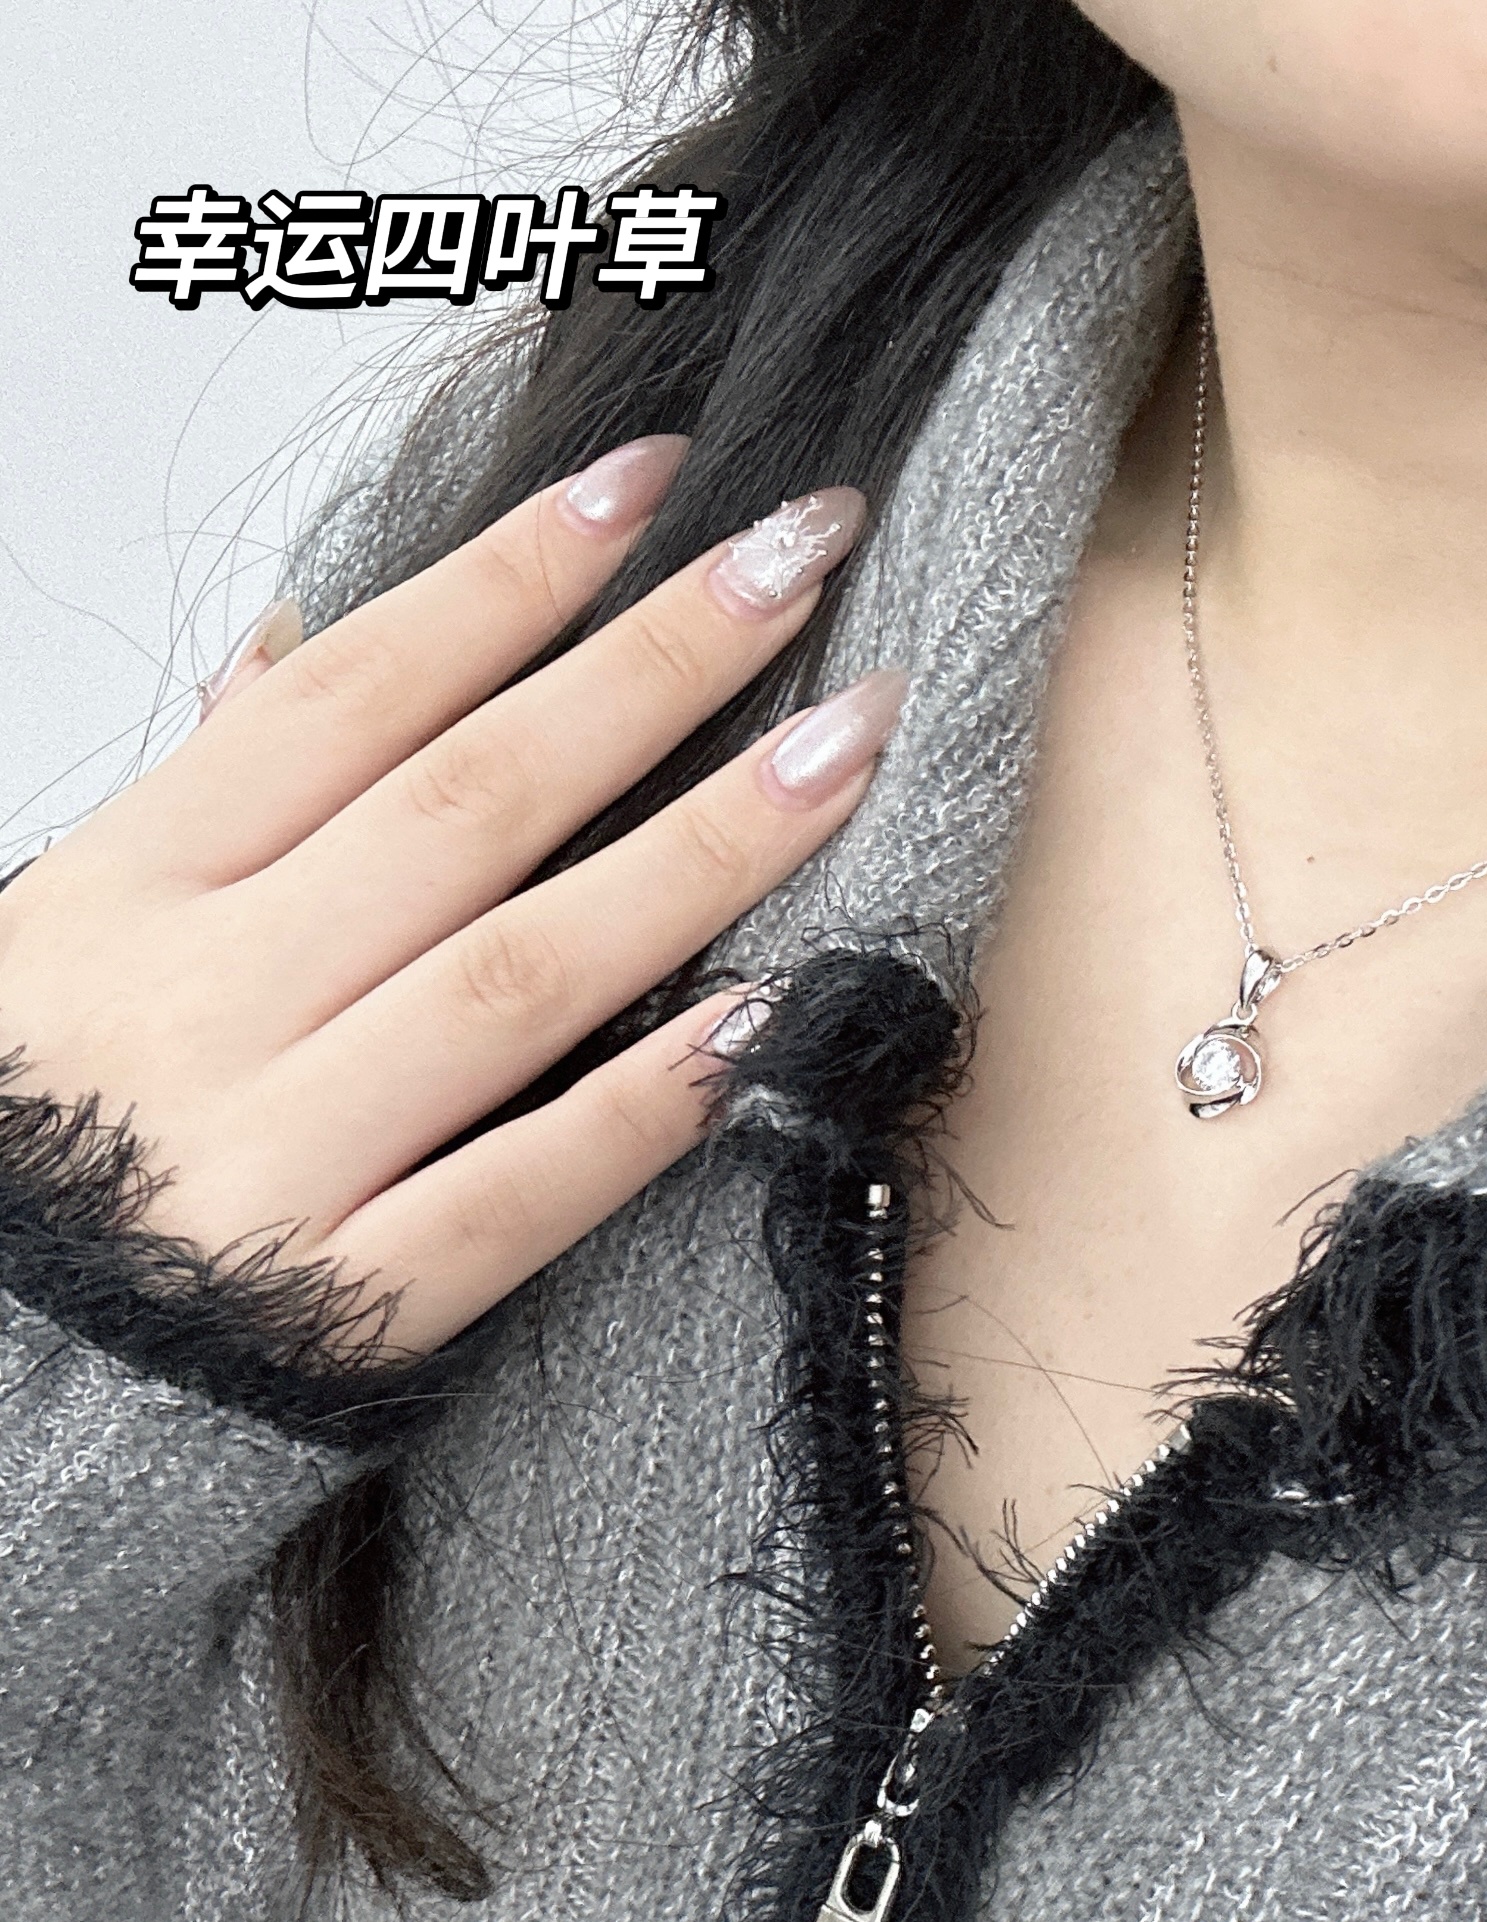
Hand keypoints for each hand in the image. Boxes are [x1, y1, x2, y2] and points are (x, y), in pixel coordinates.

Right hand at [0, 437, 905, 1360]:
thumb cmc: (24, 1147)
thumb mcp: (50, 938)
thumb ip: (197, 799)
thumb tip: (298, 646)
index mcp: (129, 892)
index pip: (350, 697)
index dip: (503, 579)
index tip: (642, 483)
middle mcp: (204, 1003)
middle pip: (466, 801)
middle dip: (647, 666)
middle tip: (799, 558)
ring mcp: (272, 1156)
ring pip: (518, 974)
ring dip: (698, 851)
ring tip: (841, 744)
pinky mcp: (343, 1309)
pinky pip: (517, 1192)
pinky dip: (640, 1104)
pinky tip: (766, 1015)